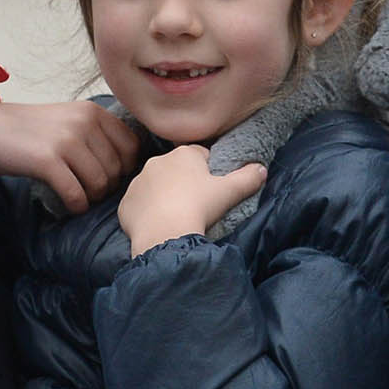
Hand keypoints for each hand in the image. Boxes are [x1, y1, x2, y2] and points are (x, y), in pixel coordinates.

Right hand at [0, 100, 138, 211]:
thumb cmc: (32, 131)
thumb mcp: (71, 119)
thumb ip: (99, 135)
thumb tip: (128, 167)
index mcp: (93, 112)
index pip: (131, 147)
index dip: (124, 168)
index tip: (107, 175)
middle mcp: (84, 122)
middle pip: (116, 169)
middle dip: (106, 187)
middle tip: (88, 190)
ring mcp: (66, 140)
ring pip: (100, 183)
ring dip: (91, 197)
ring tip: (79, 196)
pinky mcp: (47, 160)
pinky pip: (76, 194)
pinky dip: (77, 205)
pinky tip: (71, 205)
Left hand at [118, 145, 265, 255]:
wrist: (165, 234)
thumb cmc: (200, 207)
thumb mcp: (230, 192)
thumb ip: (248, 177)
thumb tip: (262, 169)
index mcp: (183, 154)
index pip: (200, 156)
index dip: (208, 171)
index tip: (212, 189)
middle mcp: (157, 162)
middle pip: (175, 170)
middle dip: (184, 183)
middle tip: (196, 205)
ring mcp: (138, 183)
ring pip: (155, 187)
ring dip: (164, 197)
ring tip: (176, 216)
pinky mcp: (126, 204)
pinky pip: (139, 206)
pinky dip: (147, 213)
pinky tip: (158, 225)